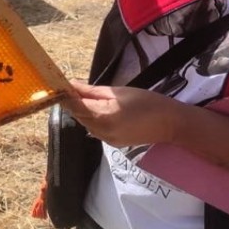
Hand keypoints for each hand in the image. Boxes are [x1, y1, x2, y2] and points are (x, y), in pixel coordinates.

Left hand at [60, 80, 181, 147]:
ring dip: (84, 110)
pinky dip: (94, 119)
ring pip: (85, 122)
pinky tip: (104, 110)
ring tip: (95, 98)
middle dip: (75, 101)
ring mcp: (105, 140)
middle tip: (77, 87)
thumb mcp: (118, 91)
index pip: (74, 105)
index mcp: (102, 116)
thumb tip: (71, 85)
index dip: (65, 95)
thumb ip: (92, 91)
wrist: (169, 124)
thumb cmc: (147, 102)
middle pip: (78, 115)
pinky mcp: (111, 143)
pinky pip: (95, 129)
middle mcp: (100, 131)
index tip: (59, 84)